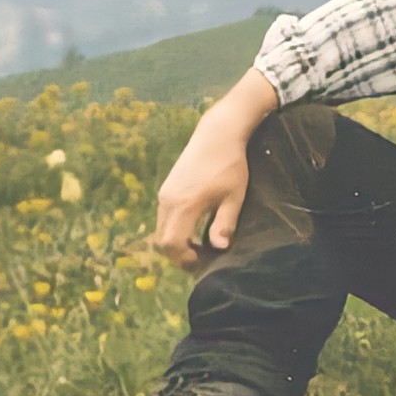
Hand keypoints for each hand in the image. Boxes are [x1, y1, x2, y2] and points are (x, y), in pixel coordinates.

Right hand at [154, 98, 253, 269]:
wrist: (217, 135)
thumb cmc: (230, 165)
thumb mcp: (233, 196)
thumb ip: (224, 223)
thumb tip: (218, 248)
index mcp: (184, 205)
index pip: (172, 244)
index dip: (184, 259)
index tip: (202, 261)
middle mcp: (168, 201)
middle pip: (162, 240)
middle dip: (178, 254)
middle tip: (200, 258)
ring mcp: (164, 194)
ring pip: (161, 229)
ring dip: (176, 242)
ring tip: (199, 245)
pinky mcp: (166, 188)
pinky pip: (164, 217)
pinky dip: (174, 229)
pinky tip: (193, 228)